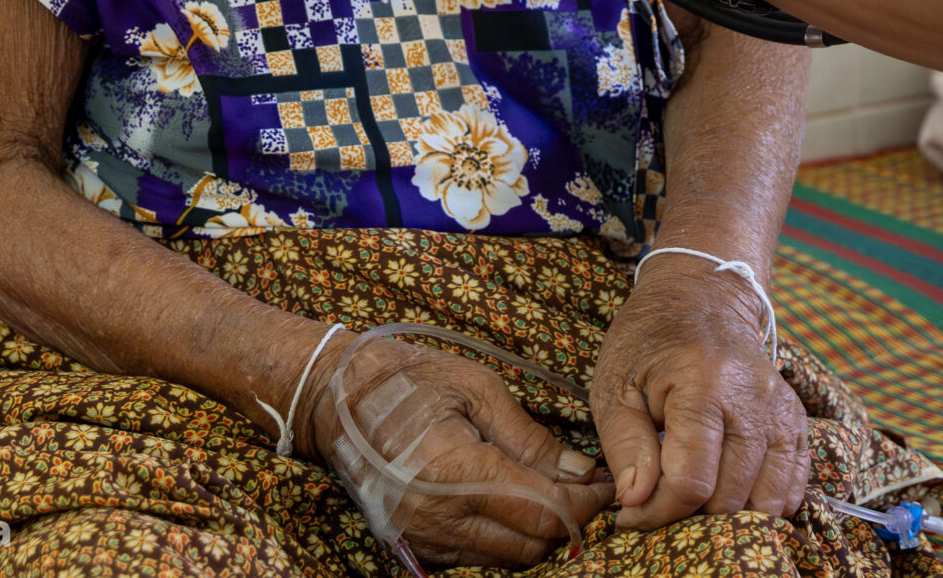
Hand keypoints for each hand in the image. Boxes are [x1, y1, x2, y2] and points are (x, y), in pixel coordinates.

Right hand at [311, 332, 612, 569]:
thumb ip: (529, 438)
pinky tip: (515, 506)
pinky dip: (504, 540)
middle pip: (529, 545)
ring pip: (505, 559)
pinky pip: (476, 559)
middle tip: (587, 489)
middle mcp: (436, 517)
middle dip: (568, 521)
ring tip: (556, 496)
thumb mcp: (477, 390)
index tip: (605, 484)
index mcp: (455, 471)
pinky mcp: (414, 547)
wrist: (337, 401)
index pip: (542, 510)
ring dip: (538, 535)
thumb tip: (578, 470)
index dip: (584, 503)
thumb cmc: (411, 382)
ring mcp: (422, 538)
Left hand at [589, 257, 810, 528]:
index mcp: (702, 384)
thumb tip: (636, 503)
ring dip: (731, 517)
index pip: (691, 481)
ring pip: (769, 499)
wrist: (702, 295)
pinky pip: (794, 483)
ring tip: (695, 506)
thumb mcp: (615, 385)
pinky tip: (733, 498)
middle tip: (661, 509)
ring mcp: (780, 408)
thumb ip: (625, 445)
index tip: (632, 516)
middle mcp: (752, 397)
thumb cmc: (648, 341)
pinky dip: (766, 504)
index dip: (658, 513)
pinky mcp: (795, 418)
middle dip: (691, 518)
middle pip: (732, 496)